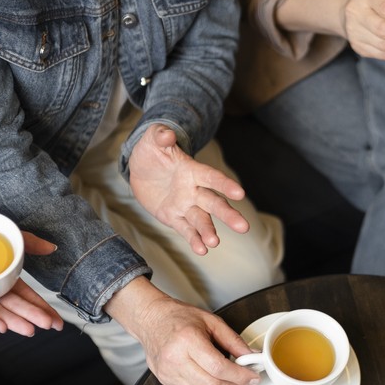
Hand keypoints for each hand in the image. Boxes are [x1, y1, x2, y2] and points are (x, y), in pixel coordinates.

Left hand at [0, 201, 62, 334]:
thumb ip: (24, 240)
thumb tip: (51, 248)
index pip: (23, 292)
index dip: (39, 305)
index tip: (54, 318)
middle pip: (13, 304)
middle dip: (32, 316)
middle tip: (49, 325)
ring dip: (13, 320)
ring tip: (30, 329)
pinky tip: (2, 326)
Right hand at [105, 278, 260, 384]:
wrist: (150, 319)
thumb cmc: (178, 317)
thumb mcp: (211, 321)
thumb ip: (233, 341)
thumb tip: (251, 356)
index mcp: (187, 340)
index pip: (218, 367)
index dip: (240, 376)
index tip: (253, 377)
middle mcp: (175, 359)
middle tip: (247, 383)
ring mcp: (168, 372)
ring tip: (231, 382)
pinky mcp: (165, 381)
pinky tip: (213, 381)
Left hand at [128, 124, 249, 255]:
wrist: (141, 168)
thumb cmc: (151, 149)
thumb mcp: (153, 138)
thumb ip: (161, 135)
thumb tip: (167, 134)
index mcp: (192, 170)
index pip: (212, 177)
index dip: (225, 185)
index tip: (240, 193)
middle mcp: (193, 189)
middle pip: (213, 203)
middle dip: (227, 214)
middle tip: (243, 227)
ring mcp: (185, 205)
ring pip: (201, 219)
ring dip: (208, 231)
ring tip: (214, 243)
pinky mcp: (174, 217)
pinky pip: (185, 230)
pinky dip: (194, 240)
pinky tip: (202, 250)